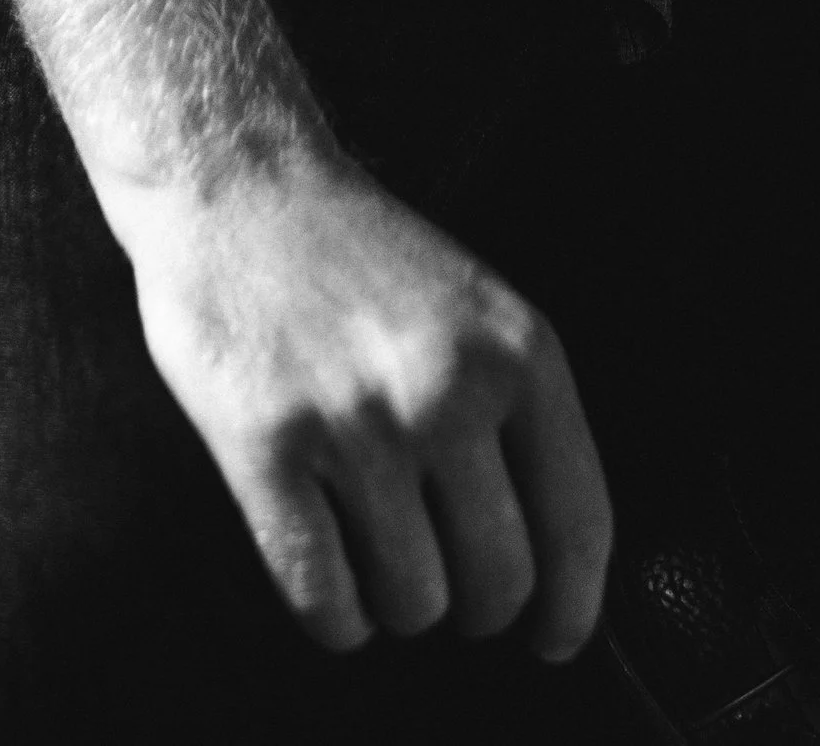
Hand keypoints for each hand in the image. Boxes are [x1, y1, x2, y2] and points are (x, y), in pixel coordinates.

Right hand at [112, 146, 615, 659]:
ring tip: (375, 551)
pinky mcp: (267, 448)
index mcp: (517, 351)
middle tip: (444, 578)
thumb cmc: (358, 252)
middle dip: (473, 605)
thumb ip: (517, 412)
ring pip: (413, 601)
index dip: (573, 605)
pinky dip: (332, 615)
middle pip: (498, 582)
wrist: (239, 181)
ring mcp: (356, 422)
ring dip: (395, 602)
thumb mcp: (478, 306)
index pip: (580, 519)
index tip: (555, 637)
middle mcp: (448, 388)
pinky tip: (329, 581)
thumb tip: (551, 552)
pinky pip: (322, 595)